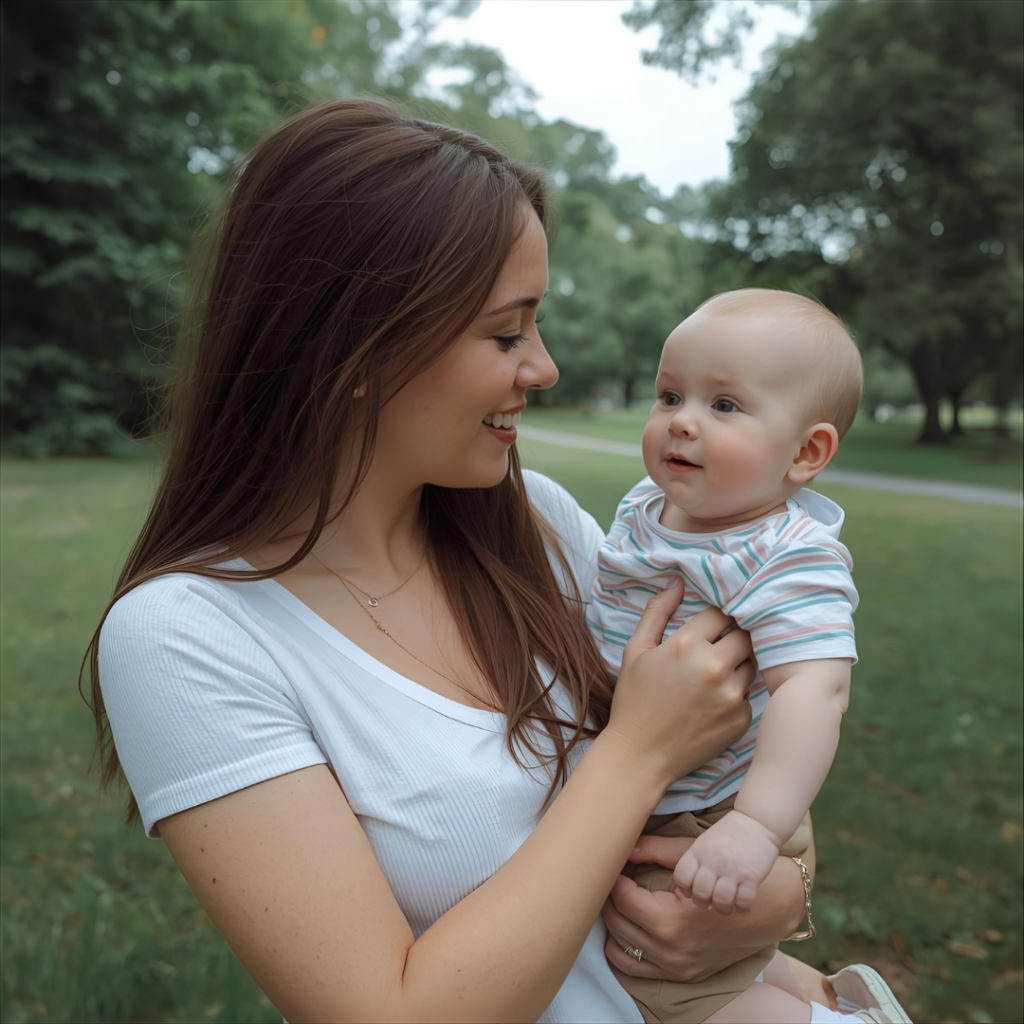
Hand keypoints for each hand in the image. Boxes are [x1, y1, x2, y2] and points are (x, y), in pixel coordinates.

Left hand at [603, 834, 808, 982]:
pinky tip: (620, 931)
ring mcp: (677, 967)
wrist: (766, 909)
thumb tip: (621, 845)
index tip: (610, 867)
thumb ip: (652, 849)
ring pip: (621, 949)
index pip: (622, 899)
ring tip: (612, 902)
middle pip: (618, 924)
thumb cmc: (724, 875)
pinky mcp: (683, 975)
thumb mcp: (689, 856)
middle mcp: (670, 949)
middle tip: (606, 881)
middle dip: (607, 900)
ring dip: (612, 925)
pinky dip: (623, 951)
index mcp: (670, 920)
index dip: (612, 879)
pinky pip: (637, 970)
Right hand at [605, 580, 754, 789]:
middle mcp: (714, 667)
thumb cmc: (634, 700)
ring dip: (738, 664)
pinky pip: (748, 694)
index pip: (721, 614)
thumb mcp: (636, 650)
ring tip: (715, 674)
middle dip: (733, 638)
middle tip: (718, 647)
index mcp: (687, 645)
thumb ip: (657, 612)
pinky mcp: (741, 719)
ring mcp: (731, 695)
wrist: (640, 755)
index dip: (717, 619)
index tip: (711, 626)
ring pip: (751, 664)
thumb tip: (676, 582)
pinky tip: (714, 701)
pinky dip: (736, 693)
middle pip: (745, 636)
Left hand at [672, 811, 780, 913]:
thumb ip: (696, 862)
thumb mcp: (705, 842)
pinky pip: (743, 903)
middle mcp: (713, 861)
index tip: (692, 890)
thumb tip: (687, 890)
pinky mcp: (752, 877)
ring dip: (722, 908)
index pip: (681, 877)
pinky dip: (741, 908)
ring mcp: (733, 870)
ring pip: (721, 901)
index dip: (685, 888)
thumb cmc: (728, 834)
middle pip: (700, 894)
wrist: (757, 821)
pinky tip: (740, 903)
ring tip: (725, 905)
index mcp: (699, 851)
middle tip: (709, 900)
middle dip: (703, 902)